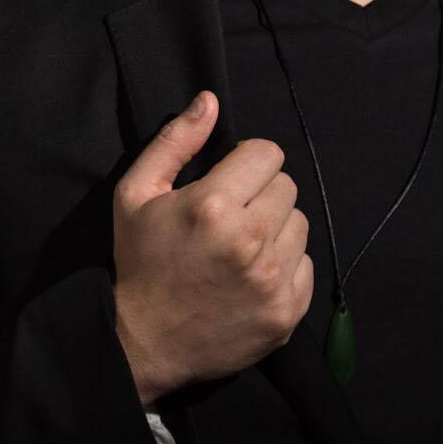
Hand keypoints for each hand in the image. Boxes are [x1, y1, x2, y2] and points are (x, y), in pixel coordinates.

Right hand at [111, 91, 313, 407]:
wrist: (143, 343)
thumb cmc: (139, 261)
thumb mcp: (136, 194)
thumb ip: (175, 142)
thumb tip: (210, 100)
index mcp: (214, 205)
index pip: (267, 153)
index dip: (245, 162)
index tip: (226, 181)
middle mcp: (251, 240)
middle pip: (287, 186)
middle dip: (260, 194)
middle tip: (230, 217)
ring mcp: (273, 280)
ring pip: (300, 224)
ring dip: (275, 228)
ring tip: (241, 247)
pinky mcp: (288, 312)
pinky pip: (306, 265)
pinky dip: (284, 266)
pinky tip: (251, 275)